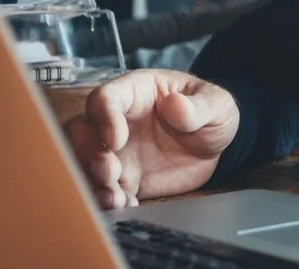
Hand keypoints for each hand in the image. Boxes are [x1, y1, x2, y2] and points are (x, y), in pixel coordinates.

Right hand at [64, 69, 238, 208]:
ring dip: (93, 182)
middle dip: (87, 154)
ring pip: (84, 163)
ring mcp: (117, 151)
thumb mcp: (217, 104)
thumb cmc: (211, 112)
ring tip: (116, 197)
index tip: (117, 139)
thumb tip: (175, 105)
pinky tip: (127, 205)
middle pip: (80, 132)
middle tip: (110, 171)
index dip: (104, 117)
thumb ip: (199, 106)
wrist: (214, 145)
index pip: (105, 98)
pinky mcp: (123, 177)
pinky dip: (108, 200)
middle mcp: (118, 120)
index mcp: (137, 92)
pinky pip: (103, 189)